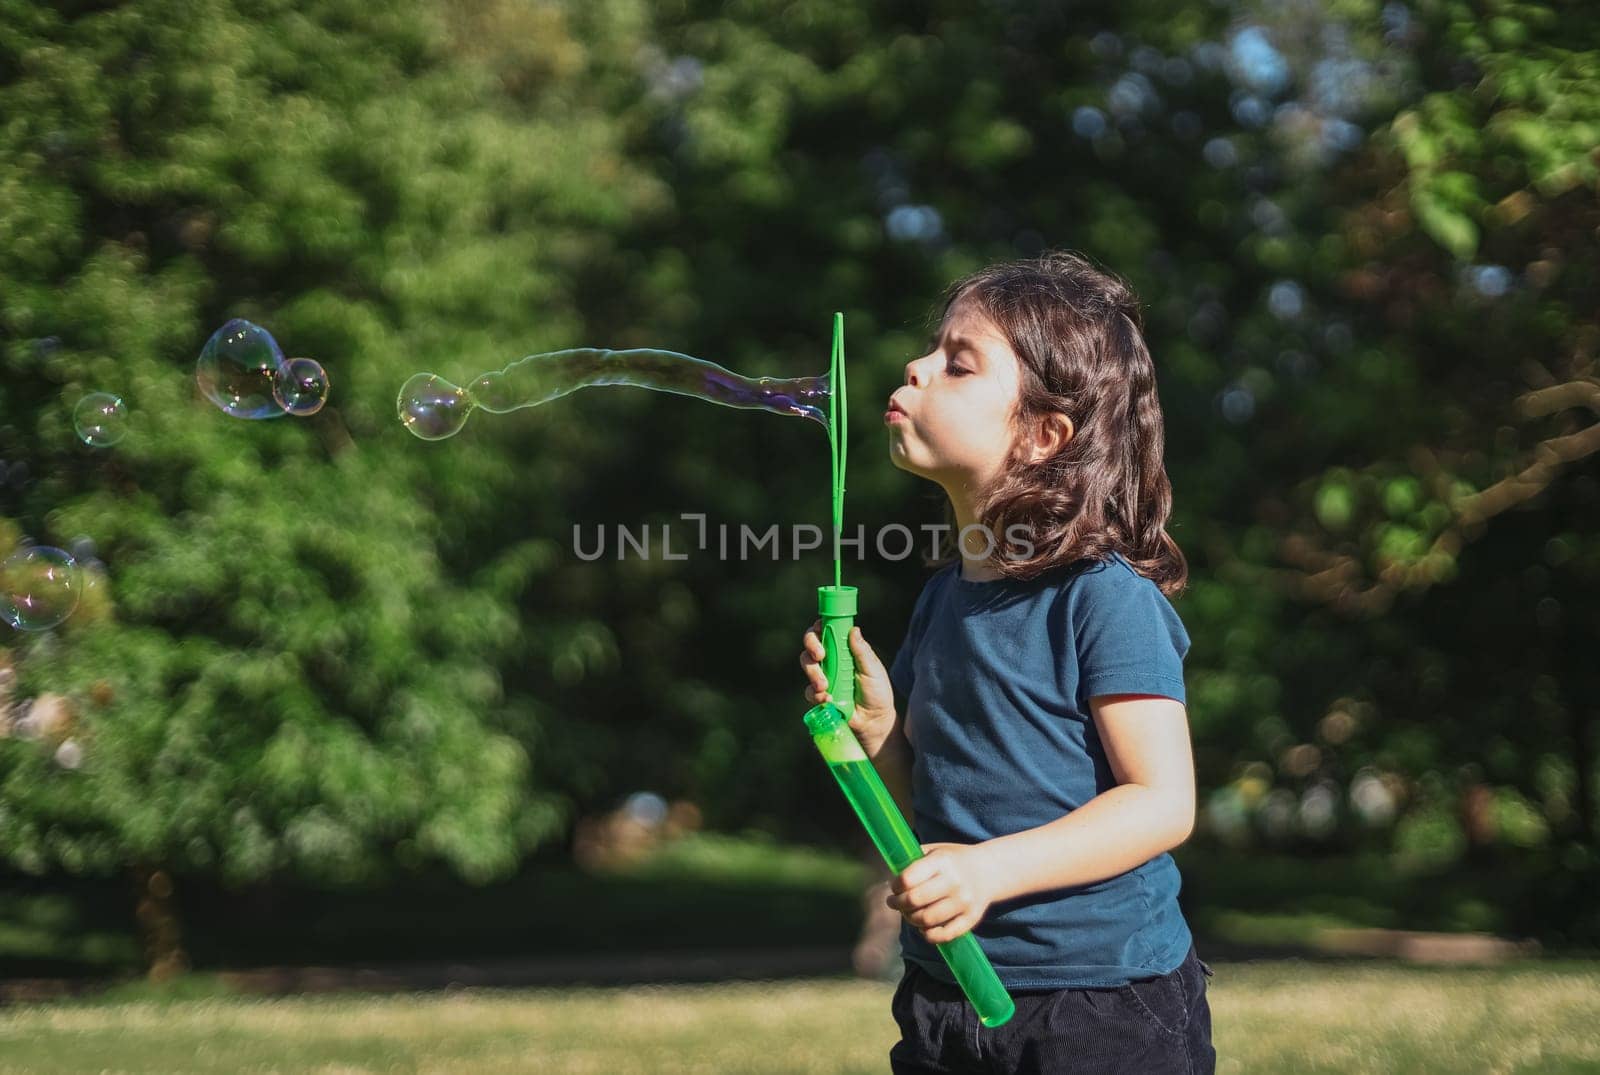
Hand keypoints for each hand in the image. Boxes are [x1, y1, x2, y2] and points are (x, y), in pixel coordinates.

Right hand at [799, 622, 897, 753]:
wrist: (874, 721)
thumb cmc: (878, 693)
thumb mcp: (873, 670)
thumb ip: (862, 652)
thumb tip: (854, 630)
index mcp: (844, 649)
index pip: (827, 631)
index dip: (819, 627)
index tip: (820, 630)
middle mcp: (831, 660)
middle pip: (811, 644)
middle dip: (811, 646)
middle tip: (820, 655)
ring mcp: (823, 677)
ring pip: (807, 665)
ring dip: (813, 672)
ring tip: (825, 685)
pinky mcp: (819, 695)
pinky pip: (809, 690)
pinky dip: (816, 694)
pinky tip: (828, 699)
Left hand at [887, 842, 996, 944]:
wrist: (990, 870)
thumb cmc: (954, 861)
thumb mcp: (936, 850)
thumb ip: (914, 861)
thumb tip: (890, 876)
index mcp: (942, 862)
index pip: (908, 879)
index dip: (896, 886)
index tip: (894, 887)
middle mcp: (954, 882)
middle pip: (914, 901)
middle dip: (898, 903)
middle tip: (894, 902)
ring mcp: (963, 902)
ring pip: (926, 920)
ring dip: (910, 919)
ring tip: (907, 913)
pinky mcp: (971, 919)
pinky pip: (943, 935)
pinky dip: (928, 934)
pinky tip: (923, 927)